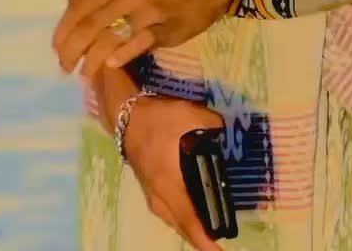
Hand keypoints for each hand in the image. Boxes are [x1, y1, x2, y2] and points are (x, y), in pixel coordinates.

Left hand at [53, 0, 237, 80]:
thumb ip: (106, 5)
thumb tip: (78, 35)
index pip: (78, 8)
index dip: (63, 33)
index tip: (56, 51)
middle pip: (89, 26)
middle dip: (71, 51)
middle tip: (65, 69)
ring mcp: (146, 10)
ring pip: (109, 37)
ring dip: (92, 60)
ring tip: (85, 75)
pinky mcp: (165, 26)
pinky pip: (137, 42)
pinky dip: (121, 55)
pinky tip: (111, 65)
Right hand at [124, 93, 226, 249]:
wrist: (127, 116)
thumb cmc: (158, 119)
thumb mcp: (190, 114)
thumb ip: (212, 124)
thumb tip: (224, 130)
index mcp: (170, 182)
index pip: (189, 219)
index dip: (205, 238)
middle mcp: (159, 195)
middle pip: (181, 226)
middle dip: (200, 238)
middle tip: (219, 242)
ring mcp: (151, 193)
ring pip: (173, 221)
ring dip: (190, 228)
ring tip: (209, 230)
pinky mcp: (148, 188)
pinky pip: (167, 212)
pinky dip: (181, 218)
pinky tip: (190, 212)